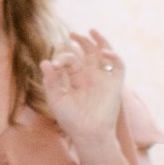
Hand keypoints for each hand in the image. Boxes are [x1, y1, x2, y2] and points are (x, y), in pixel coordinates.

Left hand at [35, 29, 126, 155]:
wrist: (88, 134)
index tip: (56, 64)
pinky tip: (103, 52)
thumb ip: (51, 80)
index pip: (72, 61)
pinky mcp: (115, 84)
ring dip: (100, 41)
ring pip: (105, 54)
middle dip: (82, 42)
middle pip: (89, 53)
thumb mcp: (56, 98)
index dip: (64, 58)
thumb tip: (45, 61)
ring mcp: (104, 79)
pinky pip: (118, 65)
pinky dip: (114, 56)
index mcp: (77, 80)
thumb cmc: (71, 120)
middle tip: (72, 33)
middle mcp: (91, 77)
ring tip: (91, 31)